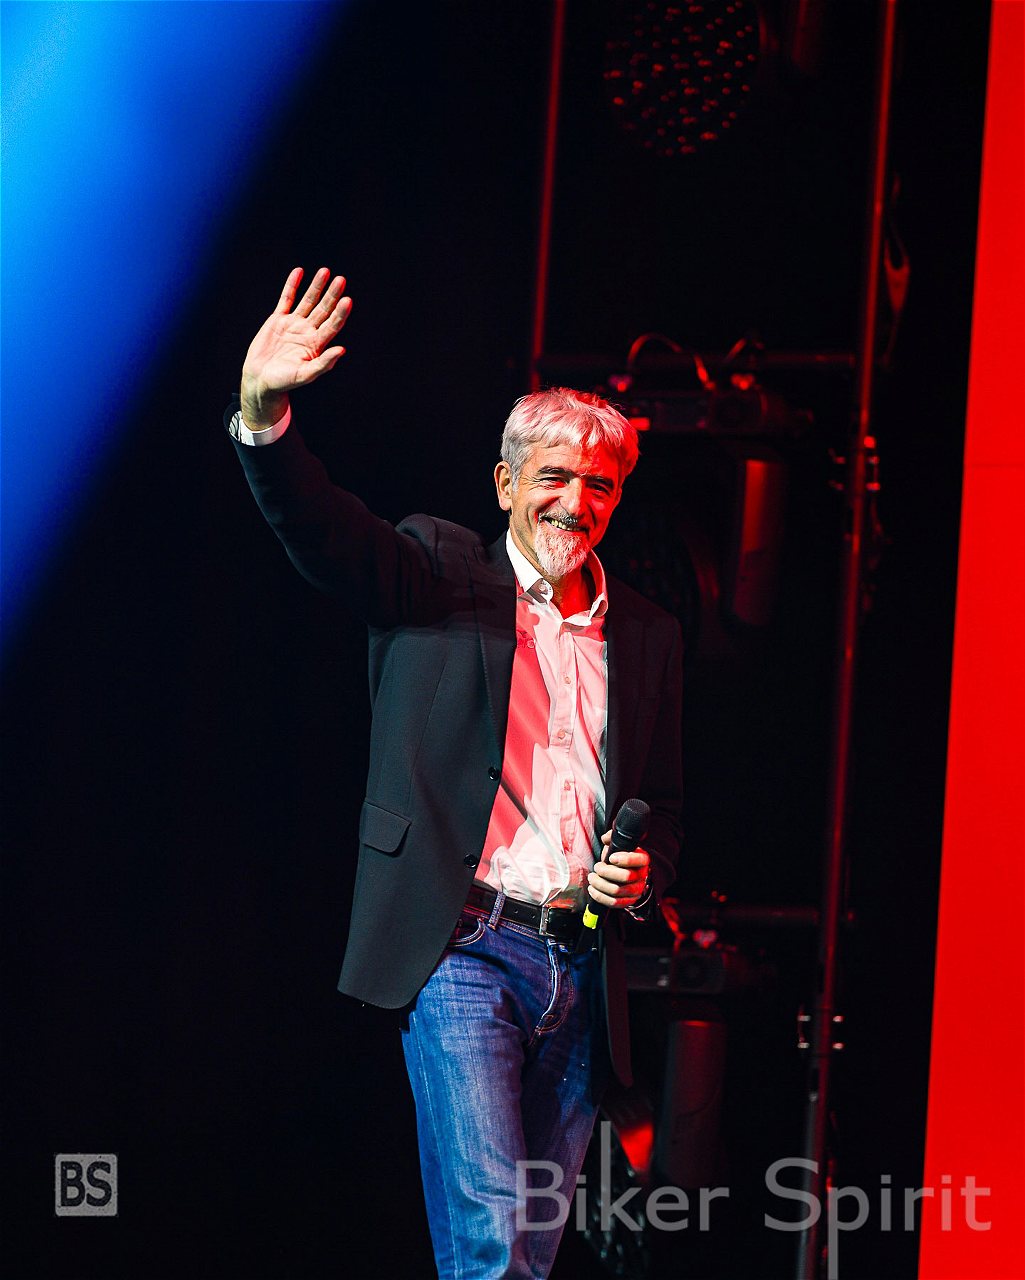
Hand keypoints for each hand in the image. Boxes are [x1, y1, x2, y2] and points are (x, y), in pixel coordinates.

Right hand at [240, 267, 351, 428]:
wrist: (261, 380)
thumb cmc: (284, 382)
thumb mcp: (305, 375)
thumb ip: (324, 363)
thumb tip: (342, 350)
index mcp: (316, 345)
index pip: (332, 325)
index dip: (340, 313)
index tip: (347, 300)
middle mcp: (308, 332)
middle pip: (323, 310)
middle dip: (332, 295)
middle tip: (341, 280)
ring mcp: (294, 324)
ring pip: (308, 301)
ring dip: (316, 287)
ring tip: (325, 271)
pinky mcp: (278, 320)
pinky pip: (286, 299)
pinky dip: (292, 286)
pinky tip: (299, 272)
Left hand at [587, 831, 650, 909]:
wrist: (629, 873)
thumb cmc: (622, 857)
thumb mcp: (619, 844)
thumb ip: (612, 837)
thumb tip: (605, 838)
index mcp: (643, 859)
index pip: (637, 860)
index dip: (623, 859)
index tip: (611, 858)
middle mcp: (642, 876)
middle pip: (625, 877)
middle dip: (606, 872)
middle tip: (597, 867)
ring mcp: (636, 890)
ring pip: (616, 891)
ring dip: (600, 884)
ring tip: (592, 878)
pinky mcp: (629, 901)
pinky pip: (614, 902)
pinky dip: (600, 896)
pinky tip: (592, 889)